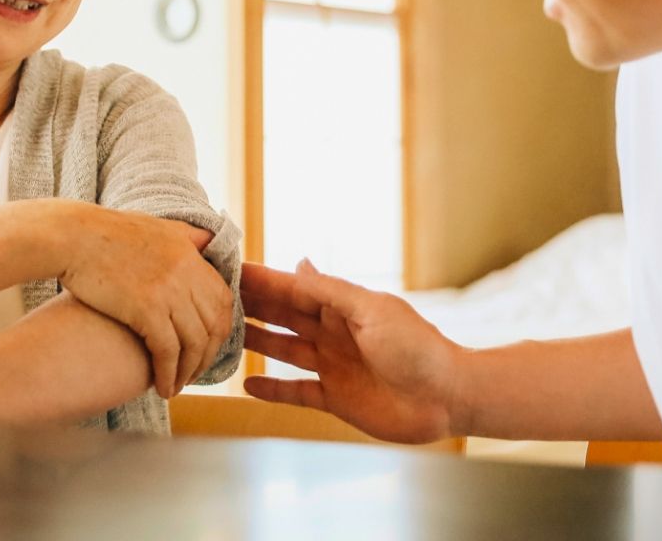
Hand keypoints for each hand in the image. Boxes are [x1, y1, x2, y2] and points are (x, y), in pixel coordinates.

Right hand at [58, 205, 231, 399]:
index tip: (207, 345)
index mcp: (189, 252)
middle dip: (208, 354)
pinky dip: (169, 374)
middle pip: (214, 323)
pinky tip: (161, 387)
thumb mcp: (156, 224)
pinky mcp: (146, 307)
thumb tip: (206, 243)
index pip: (224, 298)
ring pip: (195, 342)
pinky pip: (169, 351)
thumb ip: (186, 235)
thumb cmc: (106, 232)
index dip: (220, 327)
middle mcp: (185, 270)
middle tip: (194, 371)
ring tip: (176, 385)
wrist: (72, 236)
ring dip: (189, 371)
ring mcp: (168, 289)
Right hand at [241, 260, 461, 443]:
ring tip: (222, 335)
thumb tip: (298, 263)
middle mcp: (332, 332)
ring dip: (256, 341)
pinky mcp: (336, 398)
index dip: (262, 279)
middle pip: (283, 316)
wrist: (448, 396)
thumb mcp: (371, 309)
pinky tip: (247, 383)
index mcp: (341, 305)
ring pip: (284, 350)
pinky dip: (272, 389)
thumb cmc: (416, 345)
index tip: (229, 268)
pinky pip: (296, 391)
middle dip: (251, 305)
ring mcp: (332, 365)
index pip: (292, 288)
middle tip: (212, 296)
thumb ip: (330, 291)